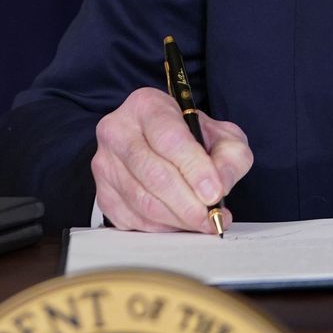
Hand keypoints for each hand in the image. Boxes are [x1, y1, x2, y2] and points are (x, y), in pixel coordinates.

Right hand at [92, 87, 253, 232]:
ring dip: (178, 219)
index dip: (194, 169)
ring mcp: (105, 163)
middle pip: (154, 174)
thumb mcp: (221, 136)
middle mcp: (118, 130)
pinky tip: (179, 221)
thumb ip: (230, 157)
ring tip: (202, 221)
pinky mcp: (103, 192)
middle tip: (212, 218)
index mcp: (147, 105)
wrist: (162, 143)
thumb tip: (219, 188)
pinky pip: (132, 219)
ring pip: (143, 201)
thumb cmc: (190, 138)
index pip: (170, 139)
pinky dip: (161, 227)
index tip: (215, 193)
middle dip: (188, 203)